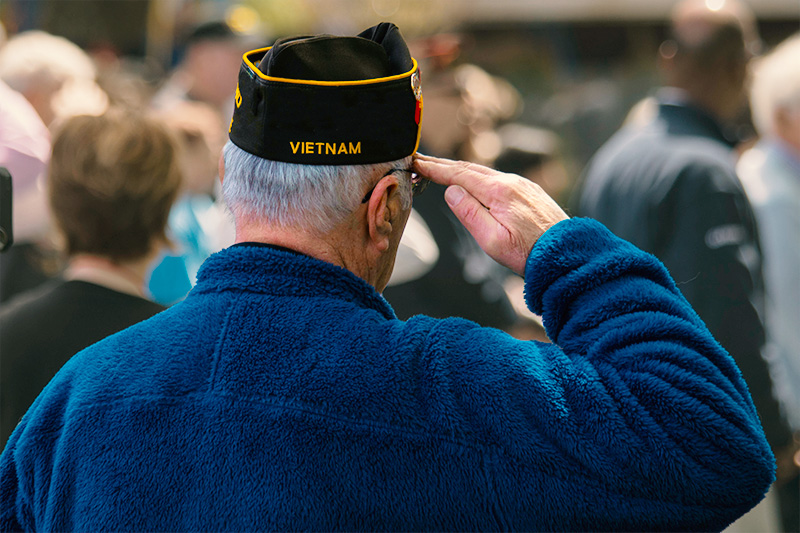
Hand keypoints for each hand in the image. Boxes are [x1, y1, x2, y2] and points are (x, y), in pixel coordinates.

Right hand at [413, 154, 568, 275]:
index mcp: (499, 192)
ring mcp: (523, 185)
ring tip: (442, 170)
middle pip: (470, 168)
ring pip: (485, 172)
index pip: (459, 175)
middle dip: (444, 165)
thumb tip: (451, 191)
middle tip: (421, 161)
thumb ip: (469, 214)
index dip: (435, 169)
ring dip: (461, 170)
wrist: (568, 255)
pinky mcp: (530, 192)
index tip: (416, 162)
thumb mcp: (492, 241)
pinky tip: (473, 181)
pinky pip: (498, 178)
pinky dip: (478, 177)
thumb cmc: (529, 253)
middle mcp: (512, 182)